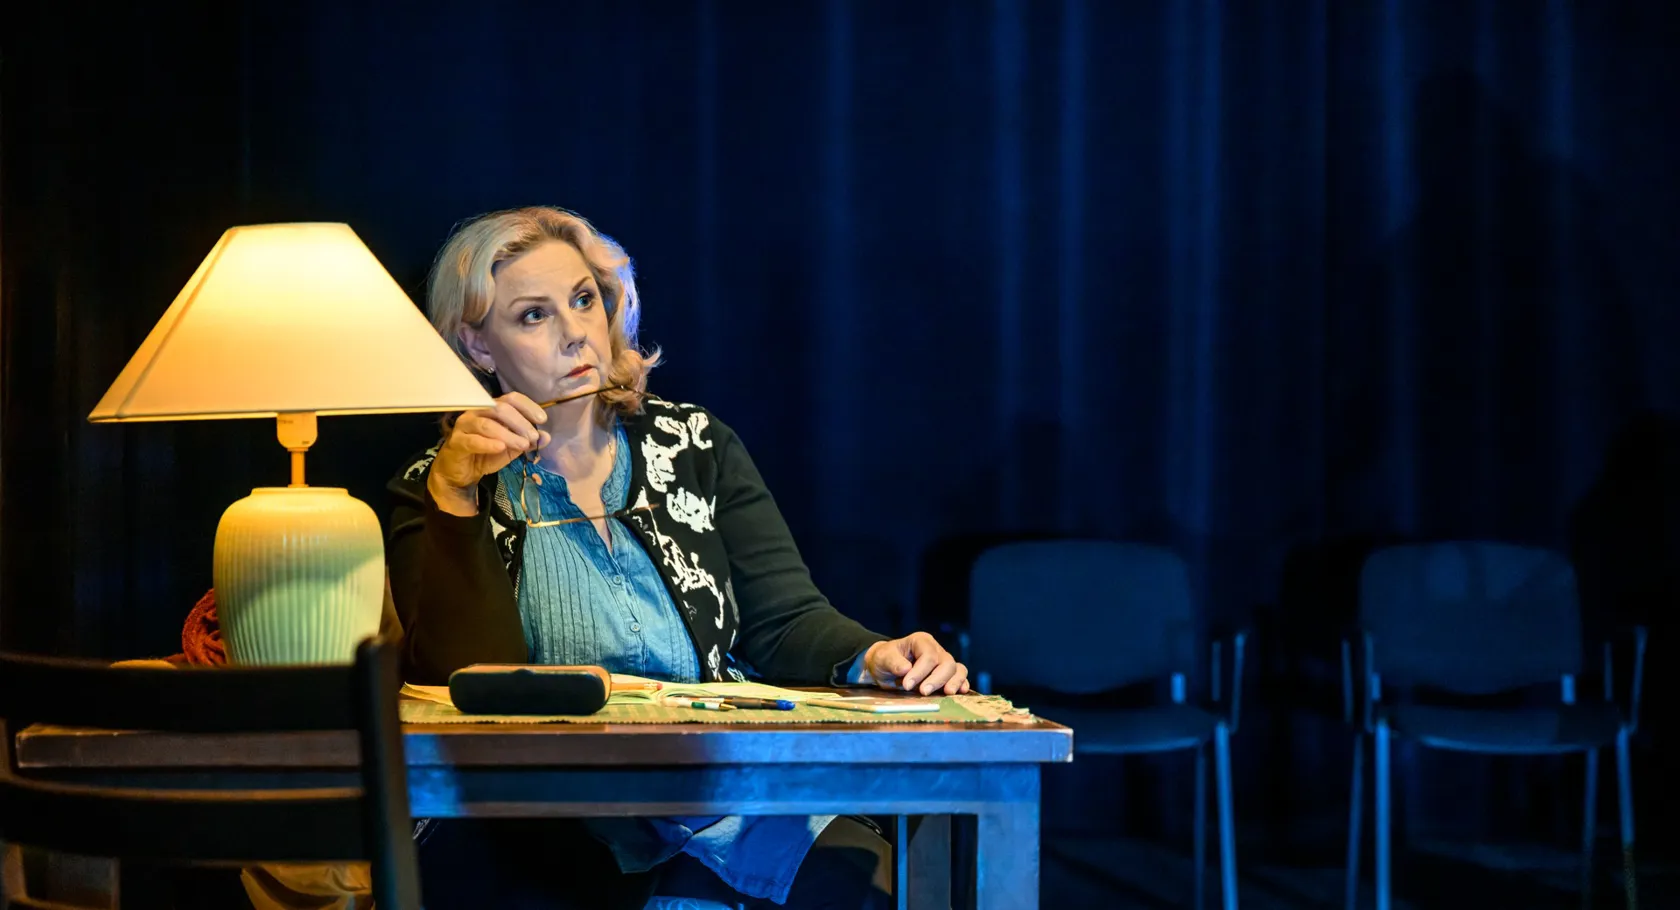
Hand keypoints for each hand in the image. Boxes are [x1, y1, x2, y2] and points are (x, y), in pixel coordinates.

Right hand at [428, 392, 550, 512]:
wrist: (461, 472)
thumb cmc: (486, 454)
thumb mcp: (511, 448)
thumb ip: (527, 441)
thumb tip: (546, 437)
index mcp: (491, 408)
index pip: (511, 398)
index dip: (528, 406)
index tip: (542, 419)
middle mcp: (477, 412)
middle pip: (500, 409)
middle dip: (520, 422)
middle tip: (533, 437)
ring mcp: (465, 426)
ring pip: (487, 424)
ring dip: (508, 434)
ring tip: (522, 445)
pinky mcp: (457, 442)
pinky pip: (473, 440)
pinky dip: (488, 443)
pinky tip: (501, 447)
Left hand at [857, 632, 969, 694]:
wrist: (885, 668)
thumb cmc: (884, 660)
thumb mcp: (882, 658)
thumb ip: (893, 662)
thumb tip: (906, 669)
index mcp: (921, 641)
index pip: (928, 655)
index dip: (920, 671)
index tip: (907, 685)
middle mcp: (936, 650)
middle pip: (946, 663)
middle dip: (937, 679)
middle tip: (923, 692)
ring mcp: (943, 662)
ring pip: (957, 669)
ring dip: (954, 682)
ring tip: (947, 693)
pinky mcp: (946, 675)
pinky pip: (960, 676)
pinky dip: (962, 684)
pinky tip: (960, 692)